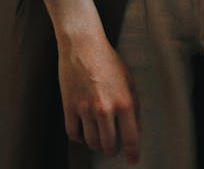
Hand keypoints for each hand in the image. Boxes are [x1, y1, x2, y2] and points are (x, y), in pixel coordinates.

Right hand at [58, 33, 139, 164]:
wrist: (84, 46)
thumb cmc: (109, 61)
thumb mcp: (130, 81)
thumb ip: (133, 105)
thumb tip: (135, 127)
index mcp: (124, 102)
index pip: (131, 137)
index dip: (133, 152)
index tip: (133, 161)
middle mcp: (105, 109)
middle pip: (108, 144)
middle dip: (112, 150)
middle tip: (113, 149)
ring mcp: (85, 109)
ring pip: (90, 141)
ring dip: (96, 144)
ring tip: (100, 140)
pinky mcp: (69, 107)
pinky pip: (73, 133)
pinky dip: (78, 137)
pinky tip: (83, 133)